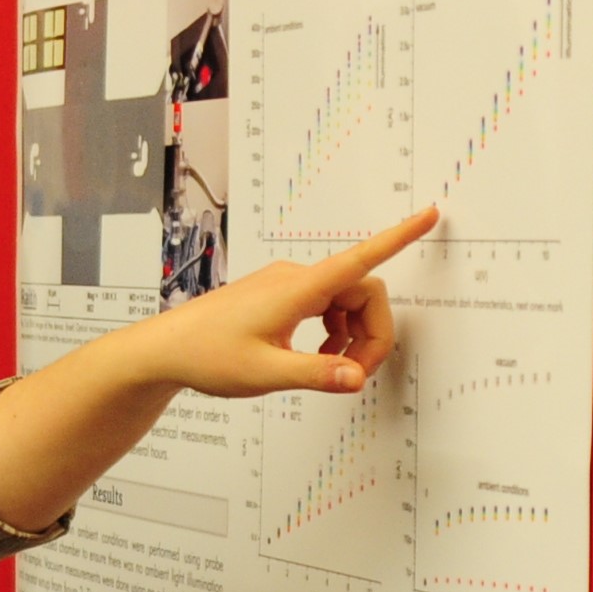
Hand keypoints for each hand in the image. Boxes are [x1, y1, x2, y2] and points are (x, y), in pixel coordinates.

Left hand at [0, 208, 436, 532]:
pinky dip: (333, 330)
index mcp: (297, 289)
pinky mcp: (278, 296)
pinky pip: (325, 306)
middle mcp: (295, 279)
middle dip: (372, 332)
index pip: (360, 258)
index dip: (398, 237)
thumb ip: (316, 374)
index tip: (429, 214)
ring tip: (330, 369)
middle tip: (354, 374)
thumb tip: (357, 377)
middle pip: (363, 291)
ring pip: (345, 300)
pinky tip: (316, 356)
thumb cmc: (206, 356)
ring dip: (352, 334)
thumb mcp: (265, 373)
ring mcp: (286, 286)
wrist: (163, 350)